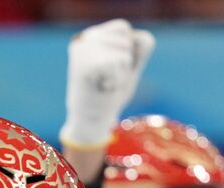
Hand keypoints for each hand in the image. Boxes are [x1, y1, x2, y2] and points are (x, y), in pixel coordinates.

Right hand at [58, 19, 155, 150]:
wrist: (90, 122)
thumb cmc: (108, 95)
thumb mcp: (129, 67)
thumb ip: (140, 48)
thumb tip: (141, 39)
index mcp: (89, 36)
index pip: (122, 29)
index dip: (127, 52)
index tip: (111, 70)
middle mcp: (82, 40)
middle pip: (126, 41)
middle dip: (125, 64)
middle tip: (106, 80)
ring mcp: (82, 51)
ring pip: (124, 53)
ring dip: (121, 74)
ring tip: (104, 84)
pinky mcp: (84, 64)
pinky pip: (118, 62)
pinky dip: (117, 79)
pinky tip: (103, 87)